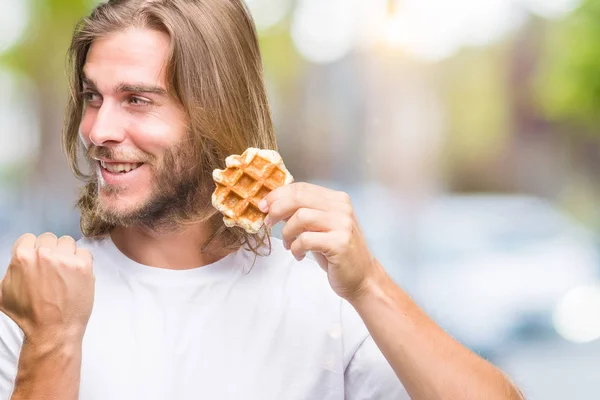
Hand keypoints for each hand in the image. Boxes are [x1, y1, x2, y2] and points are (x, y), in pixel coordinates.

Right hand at [0, 233, 94, 345]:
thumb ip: (8, 272)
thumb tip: (14, 263)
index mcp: (22, 257)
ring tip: (65, 271)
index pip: (29, 238)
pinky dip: (82, 261)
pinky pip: (84, 252)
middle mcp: (44, 254)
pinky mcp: (83, 266)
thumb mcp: (3, 293)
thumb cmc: (28, 315)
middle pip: (49, 238)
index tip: (38, 260)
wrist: (53, 330)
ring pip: (67, 242)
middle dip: (50, 250)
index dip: (33, 249)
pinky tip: (76, 274)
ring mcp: (65, 259)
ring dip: (66, 253)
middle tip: (52, 267)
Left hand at [259, 182, 381, 300]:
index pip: (301, 188)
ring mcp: (343, 224)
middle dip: (276, 209)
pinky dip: (296, 248)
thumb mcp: (320, 227)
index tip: (264, 206)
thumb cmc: (337, 253)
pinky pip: (306, 239)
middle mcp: (342, 208)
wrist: (362, 278)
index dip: (278, 195)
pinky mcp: (340, 243)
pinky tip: (299, 255)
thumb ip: (303, 213)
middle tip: (268, 223)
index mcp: (337, 199)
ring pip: (301, 217)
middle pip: (298, 198)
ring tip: (289, 245)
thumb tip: (273, 205)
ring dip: (287, 232)